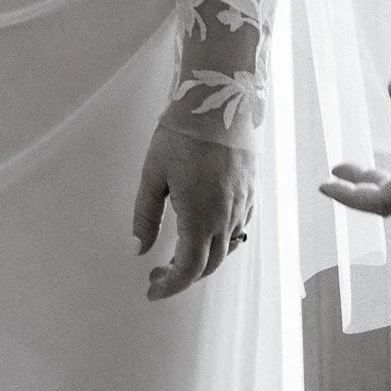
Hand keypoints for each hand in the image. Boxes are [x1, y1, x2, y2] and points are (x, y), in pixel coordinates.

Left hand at [131, 119, 256, 300]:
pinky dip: (221, 240)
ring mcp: (242, 205)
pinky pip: (239, 228)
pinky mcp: (251, 191)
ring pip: (227, 248)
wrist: (219, 101)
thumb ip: (145, 216)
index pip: (188, 269)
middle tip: (159, 272)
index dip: (170, 286)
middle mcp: (226, 217)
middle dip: (183, 276)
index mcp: (199, 217)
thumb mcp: (152, 175)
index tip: (152, 289)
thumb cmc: (181, 135)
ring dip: (203, 258)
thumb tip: (138, 250)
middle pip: (210, 265)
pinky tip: (204, 229)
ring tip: (179, 252)